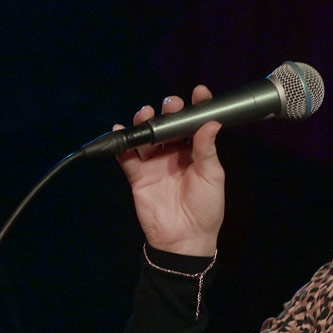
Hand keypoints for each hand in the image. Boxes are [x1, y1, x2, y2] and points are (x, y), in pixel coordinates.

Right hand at [115, 85, 224, 255]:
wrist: (185, 239)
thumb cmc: (206, 209)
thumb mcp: (212, 177)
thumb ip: (207, 149)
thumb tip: (212, 122)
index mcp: (196, 151)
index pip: (196, 123)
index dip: (197, 106)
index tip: (200, 93)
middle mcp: (175, 153)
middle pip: (168, 125)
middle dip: (169, 111)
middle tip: (171, 106)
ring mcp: (155, 163)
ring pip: (147, 135)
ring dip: (145, 122)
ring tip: (146, 115)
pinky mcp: (138, 175)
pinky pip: (127, 155)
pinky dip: (121, 141)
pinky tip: (120, 129)